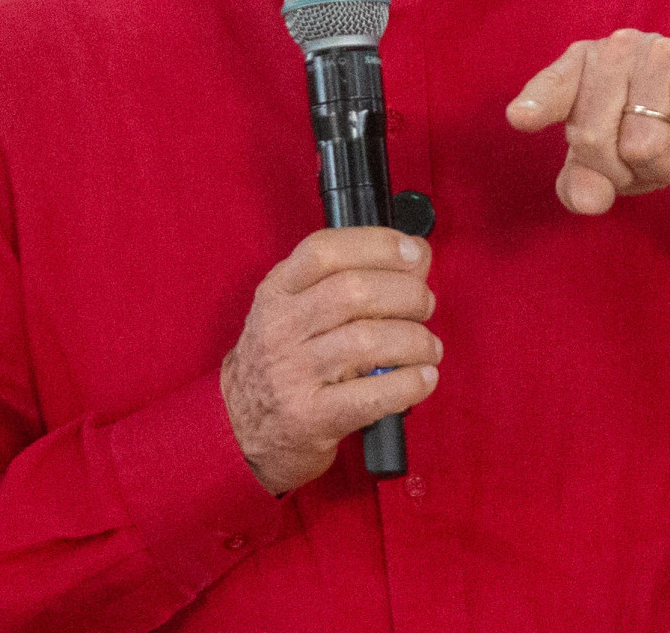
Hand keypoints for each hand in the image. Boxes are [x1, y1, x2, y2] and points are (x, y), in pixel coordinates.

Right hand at [221, 228, 439, 495]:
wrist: (241, 425)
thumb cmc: (286, 359)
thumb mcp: (301, 308)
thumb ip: (354, 276)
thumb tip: (418, 255)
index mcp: (278, 290)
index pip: (325, 250)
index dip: (377, 244)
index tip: (412, 252)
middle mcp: (280, 327)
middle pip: (353, 292)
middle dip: (406, 294)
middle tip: (424, 305)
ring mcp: (291, 374)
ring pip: (367, 341)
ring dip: (415, 340)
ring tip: (428, 347)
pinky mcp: (310, 417)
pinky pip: (372, 396)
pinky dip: (409, 383)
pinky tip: (423, 378)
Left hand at [506, 28, 669, 214]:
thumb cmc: (656, 137)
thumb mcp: (610, 166)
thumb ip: (584, 182)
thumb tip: (588, 201)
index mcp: (584, 63)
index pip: (555, 85)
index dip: (539, 103)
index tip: (521, 118)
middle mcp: (617, 49)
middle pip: (590, 136)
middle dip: (614, 170)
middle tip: (639, 158)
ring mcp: (659, 54)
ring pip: (631, 142)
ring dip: (650, 166)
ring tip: (667, 145)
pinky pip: (666, 139)